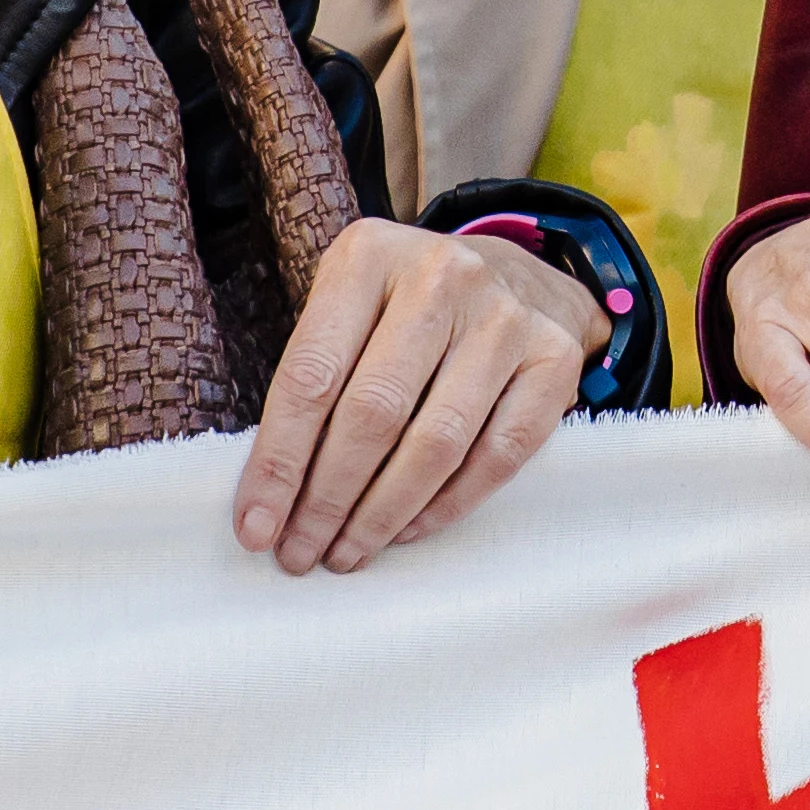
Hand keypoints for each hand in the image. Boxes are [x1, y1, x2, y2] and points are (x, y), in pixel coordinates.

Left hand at [234, 220, 604, 576]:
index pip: (311, 376)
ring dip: (382, 514)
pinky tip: (407, 530)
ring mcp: (506, 315)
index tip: (255, 527)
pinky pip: (498, 454)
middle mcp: (443, 275)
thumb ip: (315, 380)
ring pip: (437, 442)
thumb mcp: (349, 307)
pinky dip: (447, 505)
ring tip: (347, 551)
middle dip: (326, 499)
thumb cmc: (406, 308)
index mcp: (370, 256)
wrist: (516, 275)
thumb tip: (270, 497)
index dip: (278, 462)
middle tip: (300, 553)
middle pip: (373, 413)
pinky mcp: (555, 357)